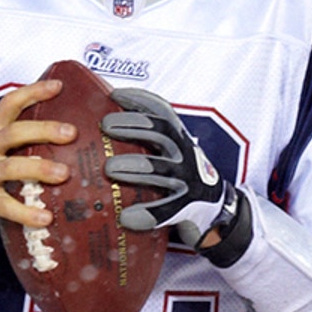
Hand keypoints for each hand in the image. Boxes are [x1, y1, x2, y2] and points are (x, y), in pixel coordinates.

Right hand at [0, 79, 72, 260]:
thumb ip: (13, 143)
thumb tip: (57, 138)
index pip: (9, 104)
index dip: (33, 92)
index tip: (57, 86)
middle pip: (14, 132)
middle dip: (44, 130)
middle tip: (70, 133)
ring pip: (11, 167)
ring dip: (40, 168)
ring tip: (64, 174)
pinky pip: (6, 205)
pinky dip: (27, 212)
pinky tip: (45, 217)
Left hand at [100, 87, 240, 247]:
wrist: (214, 206)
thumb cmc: (179, 173)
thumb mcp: (169, 149)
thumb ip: (144, 138)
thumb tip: (96, 125)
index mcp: (178, 137)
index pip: (162, 110)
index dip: (139, 99)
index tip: (114, 94)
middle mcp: (184, 154)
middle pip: (160, 133)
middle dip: (132, 126)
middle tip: (105, 125)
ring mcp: (187, 179)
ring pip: (160, 170)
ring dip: (134, 168)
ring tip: (110, 168)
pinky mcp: (187, 207)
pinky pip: (166, 210)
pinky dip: (147, 213)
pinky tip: (126, 216)